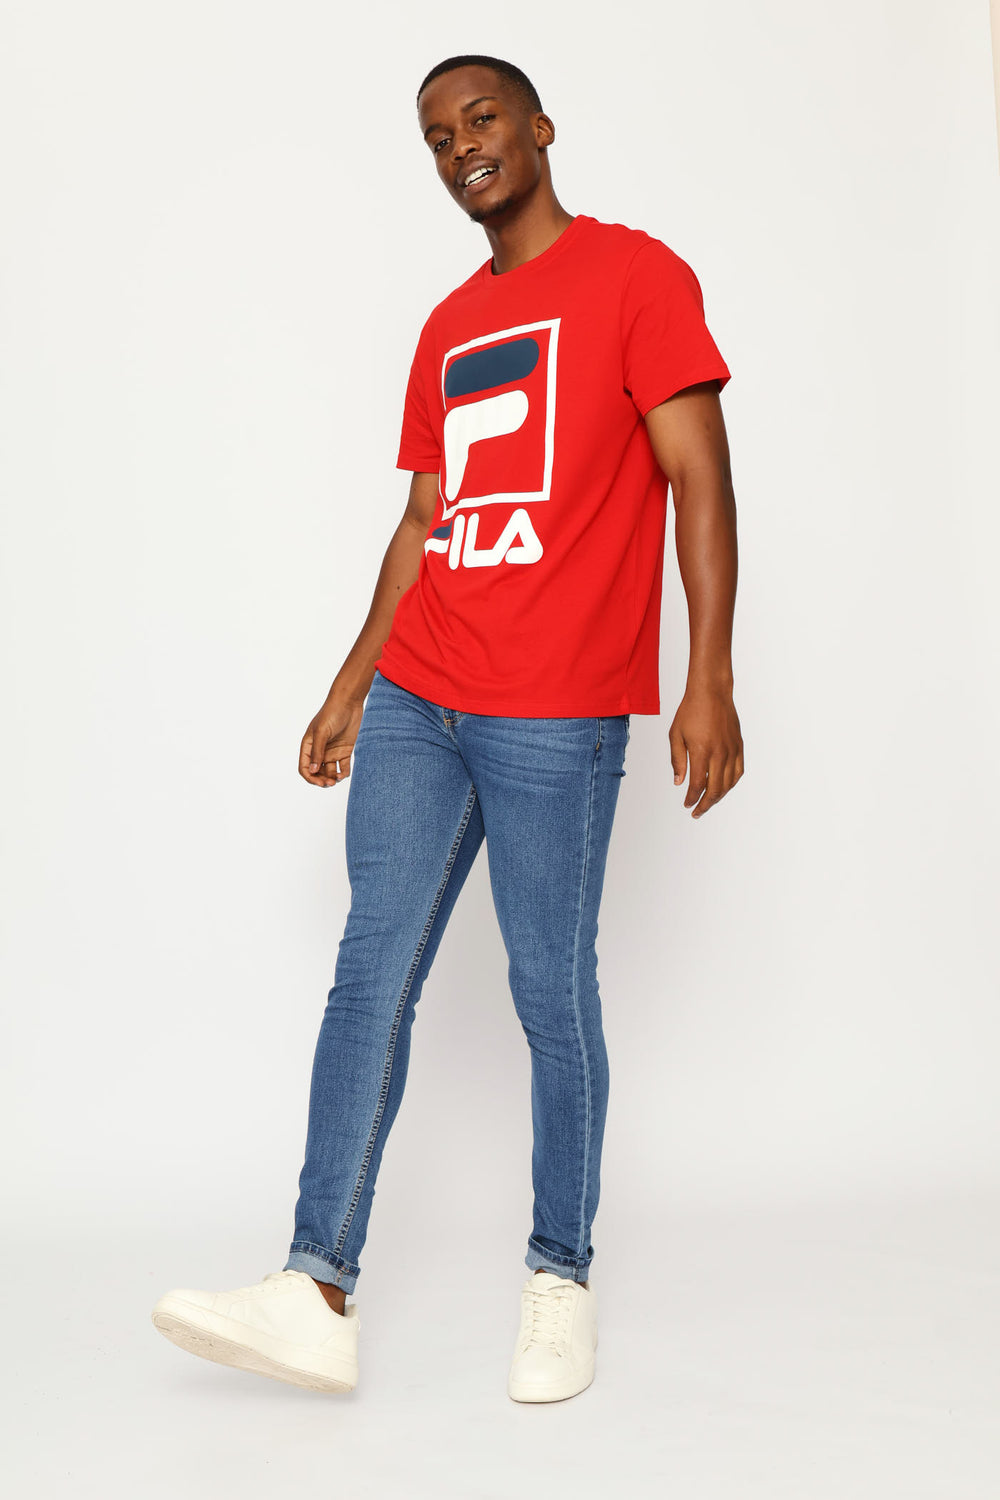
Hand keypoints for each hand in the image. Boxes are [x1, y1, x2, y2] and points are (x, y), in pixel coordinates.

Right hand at [299, 695, 365, 787]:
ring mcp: (332, 751)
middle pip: (317, 772)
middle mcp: (319, 750)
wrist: (349, 703)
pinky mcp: (344, 751)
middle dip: (322, 780)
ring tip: (337, 779)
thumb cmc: (332, 713)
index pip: (304, 767)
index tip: (319, 782)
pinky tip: (343, 774)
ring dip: (332, 778)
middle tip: (330, 783)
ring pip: (329, 772)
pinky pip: (342, 767)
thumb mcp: (322, 732)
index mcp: (308, 745)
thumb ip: (317, 752)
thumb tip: (312, 770)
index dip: (310, 777)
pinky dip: (342, 773)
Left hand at [668, 683, 743, 817]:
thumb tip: (679, 782)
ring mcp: (731, 750)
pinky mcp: (739, 746)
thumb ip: (677, 761)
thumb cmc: (690, 711)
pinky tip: (723, 788)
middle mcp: (719, 754)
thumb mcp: (675, 735)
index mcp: (701, 751)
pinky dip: (731, 784)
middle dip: (705, 804)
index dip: (691, 799)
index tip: (687, 804)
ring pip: (728, 784)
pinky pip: (738, 772)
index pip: (697, 785)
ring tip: (708, 802)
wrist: (711, 693)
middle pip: (715, 790)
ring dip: (718, 797)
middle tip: (697, 812)